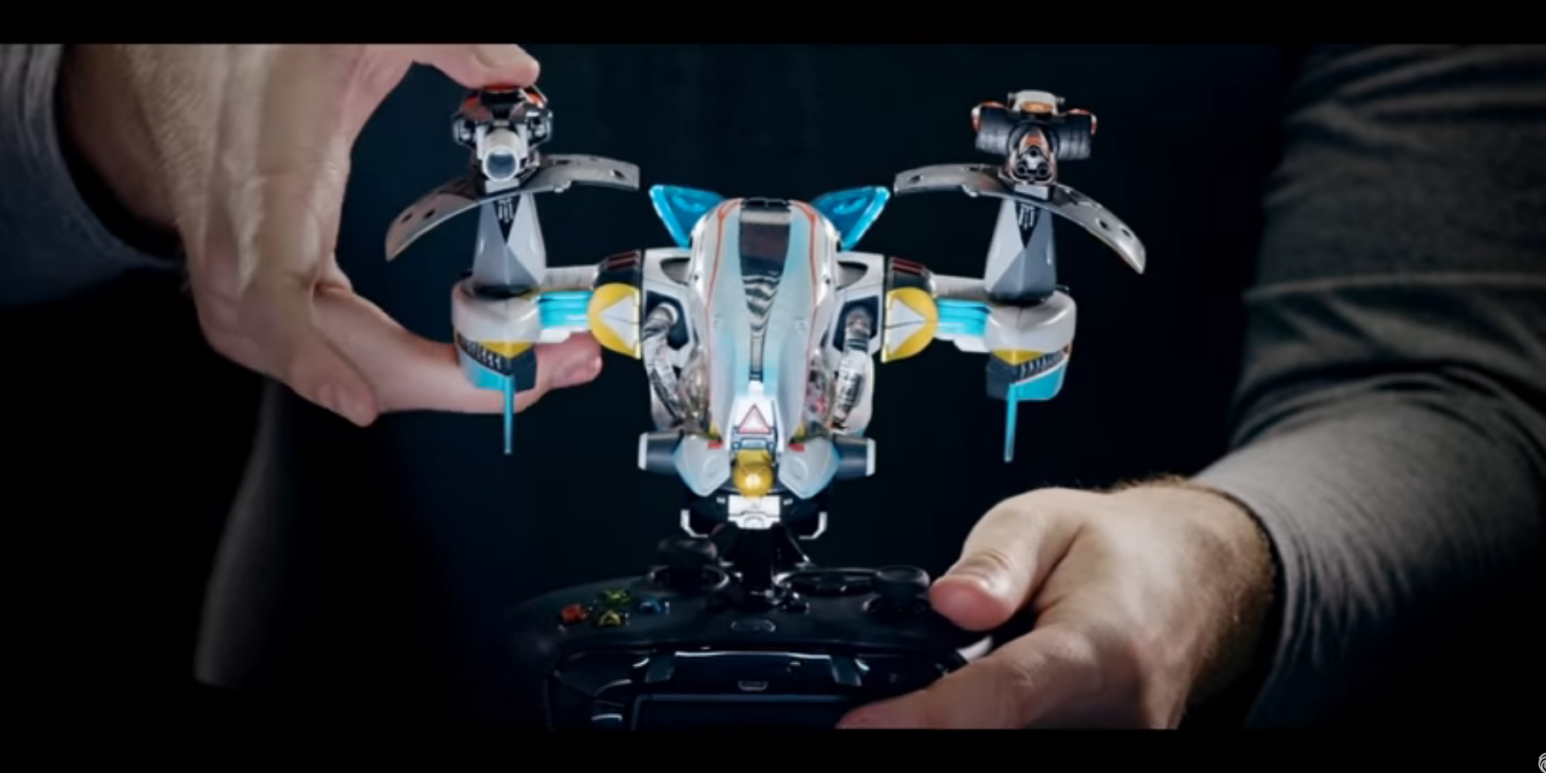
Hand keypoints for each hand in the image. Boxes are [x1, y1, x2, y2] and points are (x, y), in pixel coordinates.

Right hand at [58, 44, 600, 424]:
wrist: (203, 67)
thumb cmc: (260, 60)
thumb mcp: (352, 36)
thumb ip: (438, 45)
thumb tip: (512, 69)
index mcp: (265, 189)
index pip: (268, 292)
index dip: (310, 358)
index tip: (357, 401)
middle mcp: (248, 248)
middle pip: (329, 351)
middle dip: (443, 382)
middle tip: (544, 372)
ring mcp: (255, 277)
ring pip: (333, 364)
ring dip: (431, 384)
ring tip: (525, 372)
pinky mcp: (277, 286)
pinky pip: (328, 350)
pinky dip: (397, 372)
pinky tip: (464, 371)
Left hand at [838, 483, 1274, 727]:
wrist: (1196, 581)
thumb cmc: (1122, 551)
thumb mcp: (1045, 520)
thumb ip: (994, 562)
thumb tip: (949, 601)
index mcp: (1099, 649)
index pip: (1000, 698)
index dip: (922, 719)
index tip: (859, 725)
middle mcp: (1115, 714)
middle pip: (997, 735)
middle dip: (930, 721)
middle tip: (886, 700)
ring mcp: (1117, 744)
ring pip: (1010, 742)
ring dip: (966, 720)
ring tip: (959, 680)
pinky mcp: (1109, 752)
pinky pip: (1030, 746)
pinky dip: (994, 724)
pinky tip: (983, 703)